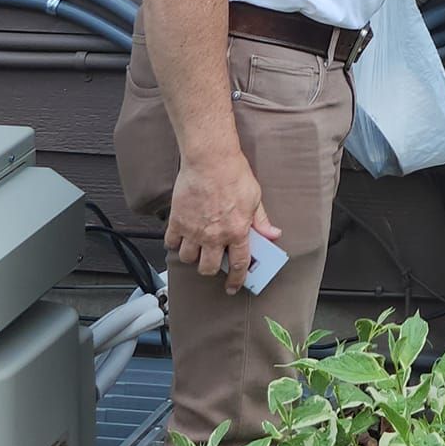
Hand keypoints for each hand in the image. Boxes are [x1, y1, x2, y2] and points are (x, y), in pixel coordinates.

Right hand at [165, 151, 281, 292]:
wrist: (210, 159)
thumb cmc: (234, 174)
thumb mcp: (255, 197)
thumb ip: (261, 221)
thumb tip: (273, 235)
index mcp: (237, 231)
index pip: (239, 265)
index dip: (236, 280)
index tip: (232, 287)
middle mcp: (214, 236)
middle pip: (208, 268)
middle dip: (211, 269)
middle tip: (212, 260)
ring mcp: (194, 230)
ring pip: (188, 259)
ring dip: (192, 256)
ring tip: (197, 247)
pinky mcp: (177, 221)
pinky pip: (171, 243)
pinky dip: (175, 243)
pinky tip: (181, 236)